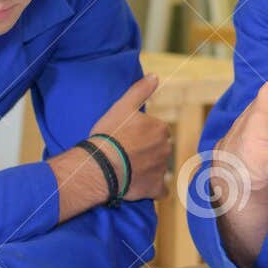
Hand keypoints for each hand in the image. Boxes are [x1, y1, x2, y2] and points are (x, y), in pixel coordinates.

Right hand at [88, 74, 171, 200]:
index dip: (142, 134)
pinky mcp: (154, 188)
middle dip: (148, 151)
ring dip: (149, 169)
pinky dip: (154, 190)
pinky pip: (161, 191)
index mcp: (161, 129)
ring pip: (159, 168)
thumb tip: (155, 76)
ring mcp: (161, 170)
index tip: (128, 137)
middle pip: (159, 149)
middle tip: (128, 153)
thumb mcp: (122, 106)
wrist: (101, 165)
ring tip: (130, 170)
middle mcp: (166, 149)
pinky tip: (143, 188)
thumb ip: (140, 90)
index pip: (157, 130)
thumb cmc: (110, 134)